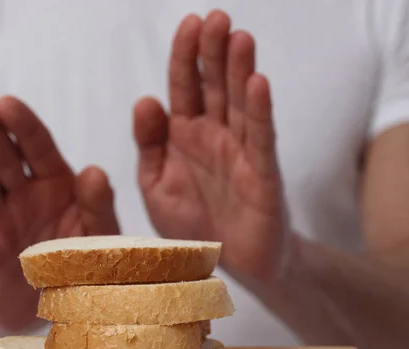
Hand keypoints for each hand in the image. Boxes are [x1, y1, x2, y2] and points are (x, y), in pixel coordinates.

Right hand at [0, 96, 118, 331]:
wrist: (58, 311)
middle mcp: (26, 193)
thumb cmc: (85, 268)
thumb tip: (94, 171)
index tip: (7, 103)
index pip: (39, 148)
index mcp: (58, 184)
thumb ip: (98, 207)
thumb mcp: (99, 238)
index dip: (23, 126)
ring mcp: (0, 215)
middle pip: (3, 157)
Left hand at [134, 11, 292, 281]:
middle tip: (216, 17)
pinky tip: (259, 83)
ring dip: (240, 71)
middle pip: (215, 85)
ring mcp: (241, 151)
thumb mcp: (155, 186)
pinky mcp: (263, 174)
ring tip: (239, 37)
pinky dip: (260, 111)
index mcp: (184, 134)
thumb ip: (149, 145)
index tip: (188, 23)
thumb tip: (146, 100)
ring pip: (240, 104)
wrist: (223, 264)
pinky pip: (261, 139)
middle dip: (214, 51)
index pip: (184, 86)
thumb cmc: (190, 223)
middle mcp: (214, 135)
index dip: (185, 55)